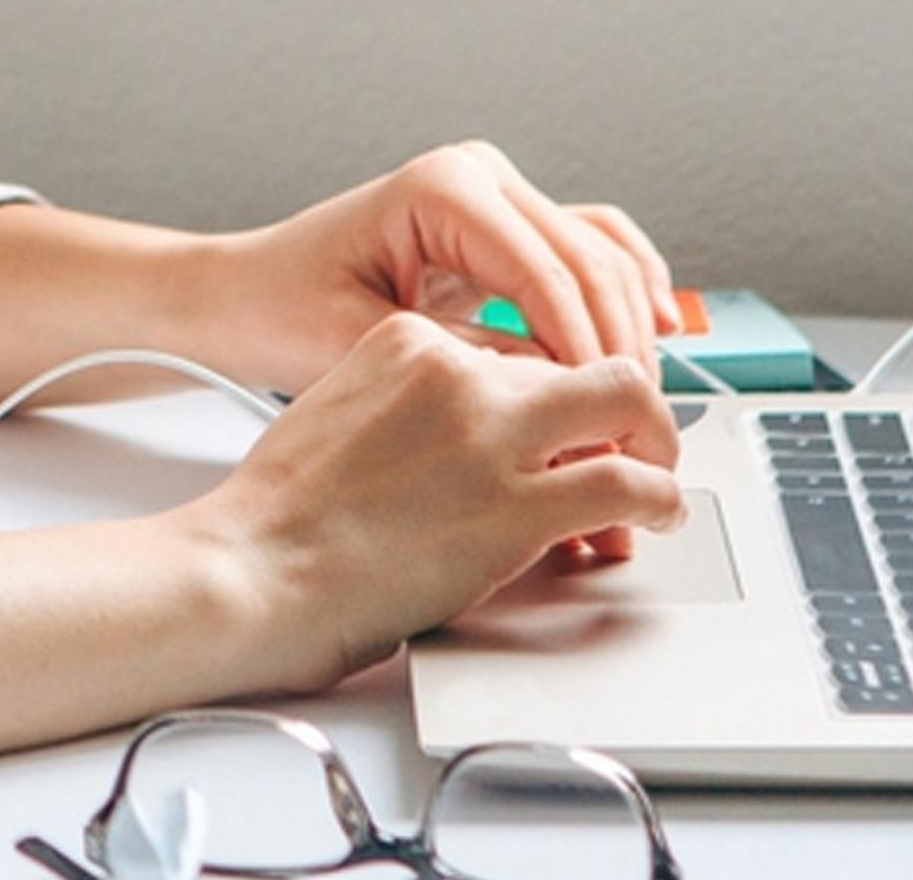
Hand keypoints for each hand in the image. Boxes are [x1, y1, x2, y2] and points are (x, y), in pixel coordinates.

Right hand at [179, 313, 688, 695]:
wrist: (251, 571)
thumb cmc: (276, 518)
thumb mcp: (338, 415)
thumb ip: (407, 407)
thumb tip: (458, 442)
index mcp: (408, 340)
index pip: (519, 347)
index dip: (555, 395)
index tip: (567, 427)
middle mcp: (458, 373)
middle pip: (580, 360)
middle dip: (624, 404)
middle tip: (639, 441)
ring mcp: (491, 435)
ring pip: (626, 400)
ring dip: (658, 441)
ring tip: (661, 479)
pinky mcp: (516, 505)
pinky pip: (625, 483)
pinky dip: (659, 498)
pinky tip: (656, 515)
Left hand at [202, 140, 682, 386]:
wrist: (244, 294)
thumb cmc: (280, 310)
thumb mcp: (365, 344)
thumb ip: (465, 362)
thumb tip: (551, 394)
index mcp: (442, 187)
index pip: (544, 275)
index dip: (585, 354)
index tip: (606, 421)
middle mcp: (479, 174)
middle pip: (589, 260)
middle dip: (620, 346)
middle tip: (639, 424)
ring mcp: (498, 194)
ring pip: (602, 253)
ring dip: (632, 324)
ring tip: (644, 401)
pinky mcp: (506, 227)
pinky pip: (590, 248)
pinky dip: (627, 288)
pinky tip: (658, 332)